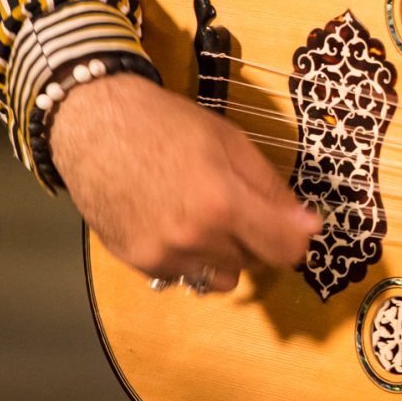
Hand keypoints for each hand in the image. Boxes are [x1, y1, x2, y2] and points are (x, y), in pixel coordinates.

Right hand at [50, 72, 319, 292]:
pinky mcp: (137, 263)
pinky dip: (190, 257)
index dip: (296, 238)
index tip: (295, 225)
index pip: (284, 251)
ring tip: (206, 216)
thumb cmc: (165, 124)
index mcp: (222, 204)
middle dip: (257, 239)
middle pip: (254, 264)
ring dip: (225, 254)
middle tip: (240, 206)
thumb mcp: (230, 142)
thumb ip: (271, 188)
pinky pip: (184, 275)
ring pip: (220, 276)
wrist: (92, 126)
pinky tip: (174, 222)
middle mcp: (193, 240)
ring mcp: (162, 257)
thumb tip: (309, 225)